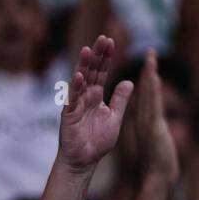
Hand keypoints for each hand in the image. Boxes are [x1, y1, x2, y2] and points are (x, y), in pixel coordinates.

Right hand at [58, 36, 133, 170]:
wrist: (85, 161)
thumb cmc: (97, 141)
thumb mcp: (115, 117)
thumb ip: (121, 99)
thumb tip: (130, 81)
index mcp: (96, 96)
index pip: (102, 73)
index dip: (106, 58)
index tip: (111, 42)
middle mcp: (85, 97)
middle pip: (91, 72)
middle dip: (97, 55)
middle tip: (104, 38)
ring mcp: (75, 104)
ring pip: (79, 81)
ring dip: (83, 66)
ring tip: (88, 49)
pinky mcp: (68, 115)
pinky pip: (72, 100)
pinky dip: (75, 88)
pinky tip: (79, 76)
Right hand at [134, 50, 179, 185]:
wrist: (157, 178)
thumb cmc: (158, 164)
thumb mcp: (157, 141)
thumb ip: (155, 129)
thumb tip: (157, 123)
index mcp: (143, 121)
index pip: (146, 95)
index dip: (147, 78)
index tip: (150, 63)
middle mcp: (143, 119)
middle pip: (146, 89)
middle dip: (148, 69)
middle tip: (151, 51)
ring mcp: (147, 123)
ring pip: (149, 93)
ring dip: (150, 74)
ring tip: (152, 57)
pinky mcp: (153, 128)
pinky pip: (153, 104)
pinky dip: (152, 90)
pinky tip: (154, 77)